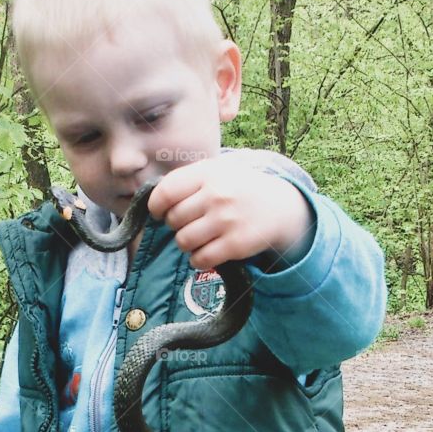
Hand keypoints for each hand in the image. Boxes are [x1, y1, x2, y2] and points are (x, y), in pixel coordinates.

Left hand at [146, 156, 312, 270]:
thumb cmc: (238, 189)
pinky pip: (200, 259)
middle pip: (173, 220)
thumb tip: (152, 200)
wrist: (280, 207)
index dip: (156, 207)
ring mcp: (226, 220)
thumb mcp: (216, 172)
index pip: (165, 192)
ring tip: (198, 238)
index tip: (160, 213)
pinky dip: (198, 259)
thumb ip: (187, 181)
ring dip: (186, 244)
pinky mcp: (236, 244)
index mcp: (208, 173)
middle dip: (175, 226)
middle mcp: (216, 195)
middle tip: (188, 224)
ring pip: (183, 241)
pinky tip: (205, 252)